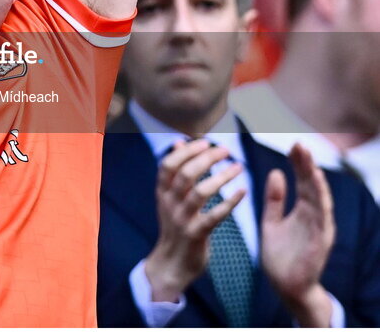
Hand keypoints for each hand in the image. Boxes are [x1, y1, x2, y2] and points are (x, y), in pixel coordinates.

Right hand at [143, 139, 244, 301]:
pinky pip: (215, 216)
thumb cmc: (176, 225)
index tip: (204, 142)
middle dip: (207, 159)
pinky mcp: (196, 235)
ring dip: (221, 177)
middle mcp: (169, 203)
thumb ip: (175, 171)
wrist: (172, 264)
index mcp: (162, 192)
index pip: (169, 164)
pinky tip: (242, 191)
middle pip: (186, 174)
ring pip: (200, 192)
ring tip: (238, 166)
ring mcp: (182, 220)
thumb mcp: (169, 197)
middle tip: (226, 150)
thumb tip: (179, 142)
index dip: (186, 151)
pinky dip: (230, 202)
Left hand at [261, 144, 335, 326]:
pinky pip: (321, 218)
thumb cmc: (281, 256)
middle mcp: (313, 216)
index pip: (302, 181)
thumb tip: (276, 171)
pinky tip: (315, 187)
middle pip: (312, 185)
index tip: (293, 145)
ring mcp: (318, 228)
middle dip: (307, 165)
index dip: (299, 163)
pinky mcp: (319, 242)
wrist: (286, 288)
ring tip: (309, 161)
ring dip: (315, 180)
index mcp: (302, 210)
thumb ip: (274, 199)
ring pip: (320, 199)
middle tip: (300, 144)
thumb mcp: (271, 222)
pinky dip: (320, 202)